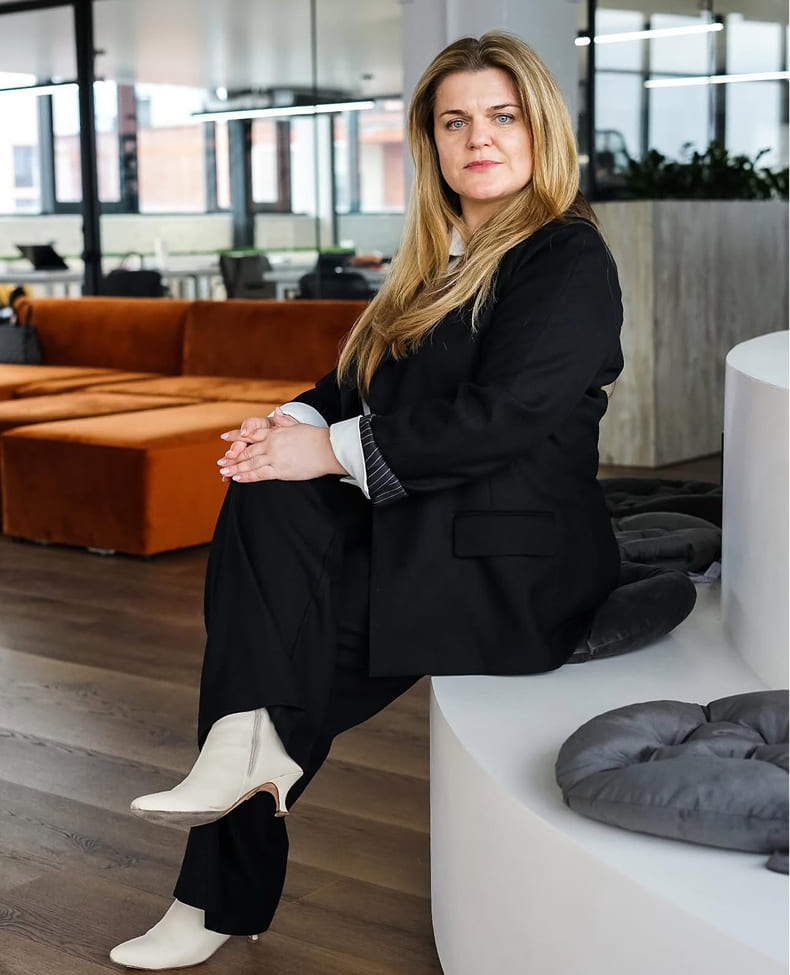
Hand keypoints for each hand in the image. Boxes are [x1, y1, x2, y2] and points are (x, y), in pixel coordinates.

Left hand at [217, 409, 346, 482]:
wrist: (327, 449)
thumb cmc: (315, 438)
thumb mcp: (298, 425)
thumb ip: (285, 420)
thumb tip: (278, 412)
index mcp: (275, 432)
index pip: (252, 434)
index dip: (237, 437)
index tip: (225, 438)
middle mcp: (271, 444)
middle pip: (247, 451)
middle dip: (232, 456)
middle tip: (220, 461)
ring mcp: (274, 458)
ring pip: (250, 463)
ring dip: (235, 467)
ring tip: (223, 471)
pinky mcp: (280, 471)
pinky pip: (259, 474)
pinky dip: (246, 476)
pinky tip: (237, 478)